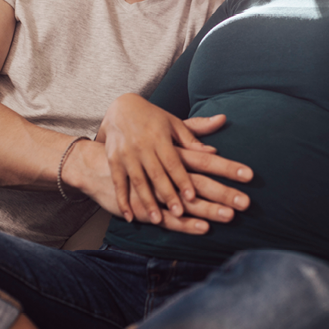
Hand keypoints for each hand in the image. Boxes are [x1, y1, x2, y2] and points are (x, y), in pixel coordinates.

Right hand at [99, 94, 251, 223]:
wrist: (120, 108)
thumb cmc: (154, 118)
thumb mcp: (174, 123)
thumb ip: (193, 138)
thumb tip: (214, 151)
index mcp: (160, 136)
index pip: (174, 161)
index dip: (183, 179)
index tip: (192, 196)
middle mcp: (142, 146)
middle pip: (157, 174)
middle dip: (168, 194)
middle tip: (179, 212)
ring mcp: (127, 154)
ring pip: (138, 181)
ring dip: (147, 201)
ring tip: (157, 220)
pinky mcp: (114, 160)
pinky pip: (118, 182)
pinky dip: (122, 200)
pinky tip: (129, 217)